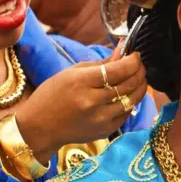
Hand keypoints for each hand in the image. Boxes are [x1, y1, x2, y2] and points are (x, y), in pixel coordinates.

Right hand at [15, 50, 146, 163]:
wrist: (40, 128)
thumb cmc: (52, 95)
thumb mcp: (72, 73)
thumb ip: (101, 63)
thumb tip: (123, 50)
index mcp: (82, 83)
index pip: (119, 70)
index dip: (133, 61)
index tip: (136, 55)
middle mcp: (94, 102)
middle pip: (129, 84)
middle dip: (139, 71)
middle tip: (139, 65)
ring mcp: (101, 119)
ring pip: (132, 100)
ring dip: (140, 87)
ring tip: (138, 78)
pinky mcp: (105, 131)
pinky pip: (127, 114)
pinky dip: (131, 102)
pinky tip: (127, 95)